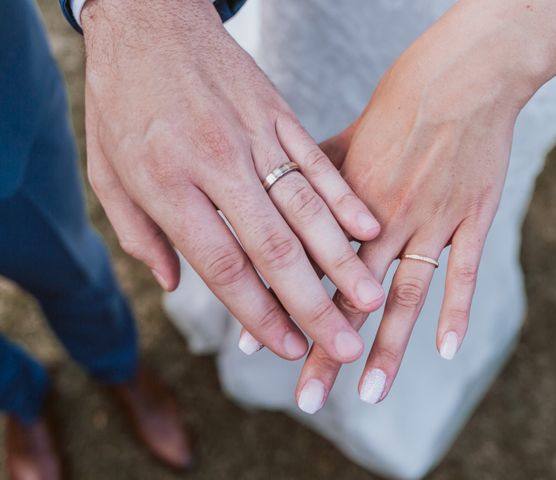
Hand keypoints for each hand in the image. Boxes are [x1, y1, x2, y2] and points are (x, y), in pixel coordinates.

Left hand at [80, 0, 384, 362]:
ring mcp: (254, 138)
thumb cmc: (123, 98)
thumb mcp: (107, 170)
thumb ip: (139, 233)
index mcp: (170, 186)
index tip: (286, 347)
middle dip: (312, 305)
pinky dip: (345, 199)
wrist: (149, 18)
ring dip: (340, 261)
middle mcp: (217, 167)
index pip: (224, 265)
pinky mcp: (278, 114)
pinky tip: (369, 230)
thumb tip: (173, 284)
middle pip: (274, 249)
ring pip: (305, 210)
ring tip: (369, 300)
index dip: (258, 313)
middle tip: (343, 346)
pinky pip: (317, 162)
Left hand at [294, 3, 539, 411]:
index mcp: (345, 197)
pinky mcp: (470, 214)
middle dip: (326, 345)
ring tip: (369, 393)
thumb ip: (302, 175)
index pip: (302, 262)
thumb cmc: (398, 102)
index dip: (274, 304)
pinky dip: (457, 311)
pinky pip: (464, 269)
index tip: (252, 347)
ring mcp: (428, 215)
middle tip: (308, 397)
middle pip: (347, 290)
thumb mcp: (340, 135)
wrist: (460, 72)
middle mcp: (380, 213)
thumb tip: (269, 196)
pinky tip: (445, 351)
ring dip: (386, 345)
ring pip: (403, 290)